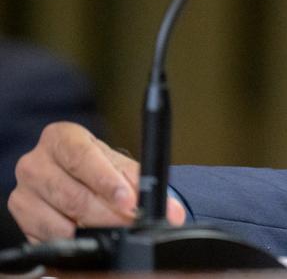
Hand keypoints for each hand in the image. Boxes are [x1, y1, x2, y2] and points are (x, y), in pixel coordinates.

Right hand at [8, 122, 185, 241]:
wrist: (76, 179)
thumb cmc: (98, 167)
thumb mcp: (119, 165)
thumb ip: (142, 183)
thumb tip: (171, 211)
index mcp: (61, 138)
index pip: (82, 158)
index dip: (106, 181)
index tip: (128, 200)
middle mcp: (35, 163)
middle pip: (73, 195)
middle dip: (108, 214)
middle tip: (133, 223)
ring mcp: (24, 193)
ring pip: (60, 222)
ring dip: (93, 231)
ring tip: (116, 231)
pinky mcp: (22, 221)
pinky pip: (49, 239)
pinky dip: (74, 242)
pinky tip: (90, 238)